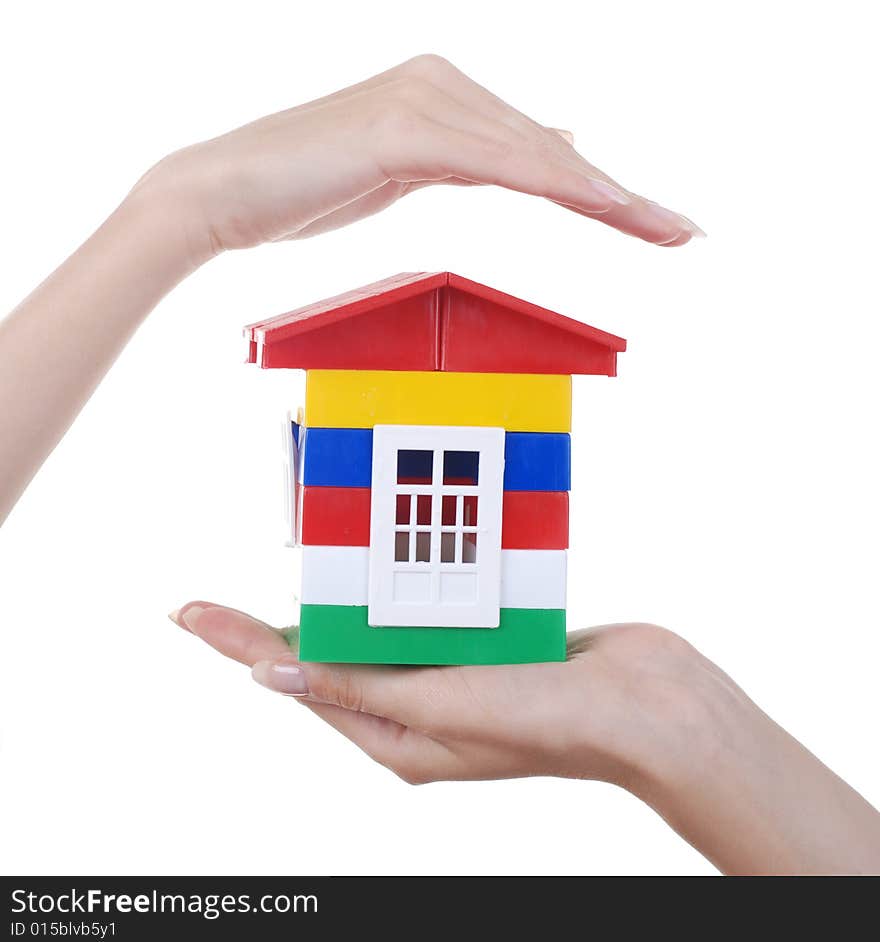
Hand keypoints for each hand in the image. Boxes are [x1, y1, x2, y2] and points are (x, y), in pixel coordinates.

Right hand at [1, 54, 703, 524]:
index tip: (654, 222)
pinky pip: (494, 160)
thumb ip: (471, 156)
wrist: (222, 192)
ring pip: (535, 157)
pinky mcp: (402, 128)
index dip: (602, 192)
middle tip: (685, 231)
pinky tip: (600, 204)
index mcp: (445, 98)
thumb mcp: (405, 169)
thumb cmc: (302, 187)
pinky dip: (552, 183)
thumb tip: (541, 147)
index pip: (540, 153)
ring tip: (664, 230)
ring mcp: (425, 102)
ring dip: (606, 197)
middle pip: (552, 153)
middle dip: (623, 198)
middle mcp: (444, 85)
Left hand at [170, 600, 879, 874]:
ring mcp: (451, 671)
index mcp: (397, 736)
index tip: (190, 612)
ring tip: (295, 560)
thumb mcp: (443, 708)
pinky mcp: (485, 640)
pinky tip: (384, 555)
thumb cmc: (553, 721)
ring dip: (342, 593)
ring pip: (379, 623)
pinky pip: (428, 606)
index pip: (300, 680)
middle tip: (228, 588)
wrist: (652, 707)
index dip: (242, 643)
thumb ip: (360, 687)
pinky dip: (401, 579)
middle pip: (330, 651)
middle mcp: (417, 706)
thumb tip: (274, 673)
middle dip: (281, 617)